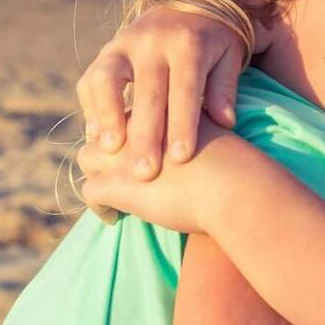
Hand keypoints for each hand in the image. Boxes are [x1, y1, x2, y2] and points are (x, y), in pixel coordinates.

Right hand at [75, 7, 246, 180]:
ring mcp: (124, 43)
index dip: (183, 124)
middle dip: (145, 134)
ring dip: (106, 116)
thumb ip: (224, 88)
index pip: (185, 89)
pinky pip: (91, 80)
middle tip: (145, 172)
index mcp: (189, 43)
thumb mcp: (229, 57)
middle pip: (147, 91)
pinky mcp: (106, 50)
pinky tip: (98, 137)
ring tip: (110, 151)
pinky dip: (92, 108)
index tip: (181, 158)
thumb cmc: (214, 42)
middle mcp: (153, 41)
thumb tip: (226, 123)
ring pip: (107, 79)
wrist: (190, 2)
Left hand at [78, 120, 243, 234]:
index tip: (132, 150)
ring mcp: (124, 152)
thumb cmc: (237, 165)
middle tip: (113, 171)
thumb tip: (202, 139)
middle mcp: (138, 124)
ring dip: (95, 174)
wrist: (237, 186)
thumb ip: (198, 128)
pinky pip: (90, 192)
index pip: (130, 113)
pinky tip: (113, 217)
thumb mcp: (215, 133)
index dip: (128, 133)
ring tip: (111, 192)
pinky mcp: (116, 182)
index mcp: (162, 107)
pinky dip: (99, 207)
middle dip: (104, 151)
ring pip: (87, 156)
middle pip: (105, 129)